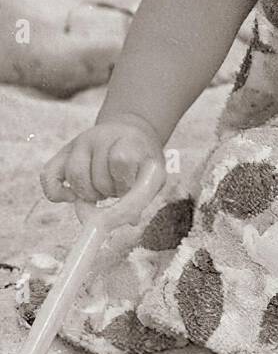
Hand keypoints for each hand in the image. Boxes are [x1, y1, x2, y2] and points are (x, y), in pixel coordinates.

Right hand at [40, 114, 165, 204]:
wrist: (128, 133)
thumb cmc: (141, 158)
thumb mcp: (153, 173)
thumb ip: (143, 195)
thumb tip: (129, 220)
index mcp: (127, 139)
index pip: (121, 159)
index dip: (124, 182)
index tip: (129, 187)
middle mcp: (100, 137)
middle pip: (97, 176)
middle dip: (109, 192)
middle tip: (117, 188)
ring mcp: (78, 144)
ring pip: (75, 177)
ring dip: (88, 195)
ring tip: (100, 191)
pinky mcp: (61, 154)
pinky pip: (48, 177)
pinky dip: (57, 193)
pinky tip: (72, 197)